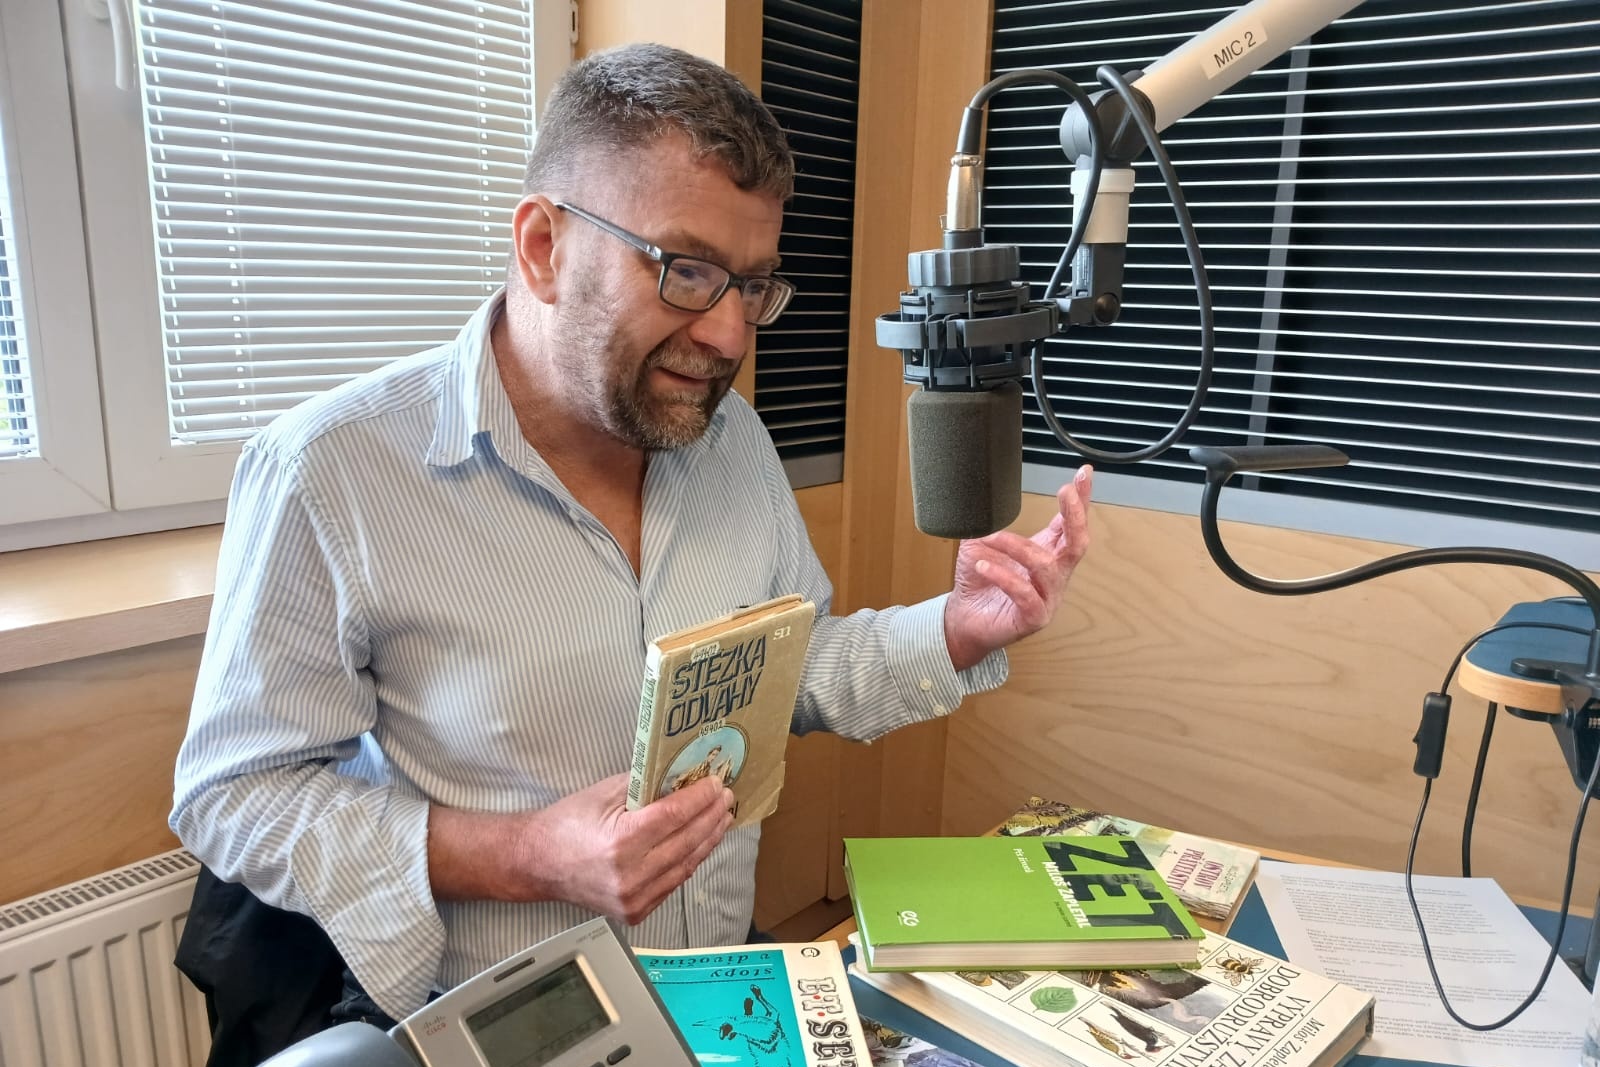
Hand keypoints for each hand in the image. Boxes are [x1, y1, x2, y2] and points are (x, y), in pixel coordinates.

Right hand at [513, 773, 733, 924]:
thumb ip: (644, 785)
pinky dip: (689, 861)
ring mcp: (634, 899)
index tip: (716, 784)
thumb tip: (682, 774)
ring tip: (721, 819)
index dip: (700, 798)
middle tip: (725, 798)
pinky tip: (700, 843)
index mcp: (620, 843)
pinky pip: (673, 883)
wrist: (539, 864)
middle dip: (710, 816)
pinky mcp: (635, 912)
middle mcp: (630, 875)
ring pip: (685, 866)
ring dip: (707, 840)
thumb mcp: (604, 793)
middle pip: (687, 841)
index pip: (674, 816)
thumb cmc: (568, 823)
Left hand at [942, 465, 1092, 670]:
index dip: (1080, 500)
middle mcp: (1054, 574)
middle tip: (1066, 492)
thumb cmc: (979, 581)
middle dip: (1075, 516)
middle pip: (1077, 544)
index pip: (1070, 524)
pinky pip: (1025, 593)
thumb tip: (985, 495)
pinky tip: (983, 566)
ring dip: (1016, 547)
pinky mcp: (1034, 618)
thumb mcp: (982, 542)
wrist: (964, 618)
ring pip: (1045, 566)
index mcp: (1047, 552)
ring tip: (991, 538)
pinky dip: (1003, 576)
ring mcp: (1048, 598)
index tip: (1085, 473)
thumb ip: (989, 521)